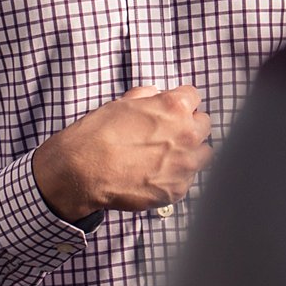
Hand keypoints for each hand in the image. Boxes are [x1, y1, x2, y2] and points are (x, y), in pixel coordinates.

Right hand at [30, 85, 213, 220]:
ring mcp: (184, 166)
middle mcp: (186, 135)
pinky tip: (155, 175)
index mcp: (173, 108)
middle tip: (168, 133)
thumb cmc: (96, 136)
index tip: (172, 109)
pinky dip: (175, 177)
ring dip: (189, 153)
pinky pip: (187, 180)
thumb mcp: (118, 105)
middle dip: (189, 126)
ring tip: (166, 157)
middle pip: (204, 125)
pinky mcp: (177, 190)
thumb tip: (153, 94)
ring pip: (203, 154)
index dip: (180, 102)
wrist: (81, 171)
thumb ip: (144, 97)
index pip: (194, 97)